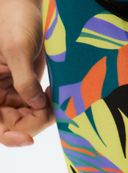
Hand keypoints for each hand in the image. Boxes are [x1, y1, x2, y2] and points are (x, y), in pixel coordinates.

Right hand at [0, 0, 54, 146]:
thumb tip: (36, 105)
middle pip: (15, 126)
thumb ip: (25, 80)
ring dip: (44, 113)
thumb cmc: (13, 20)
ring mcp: (10, 95)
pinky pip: (37, 109)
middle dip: (35, 121)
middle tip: (49, 105)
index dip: (10, 137)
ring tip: (51, 93)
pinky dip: (48, 106)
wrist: (24, 9)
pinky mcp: (25, 91)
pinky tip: (51, 92)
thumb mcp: (17, 49)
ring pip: (29, 120)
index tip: (29, 138)